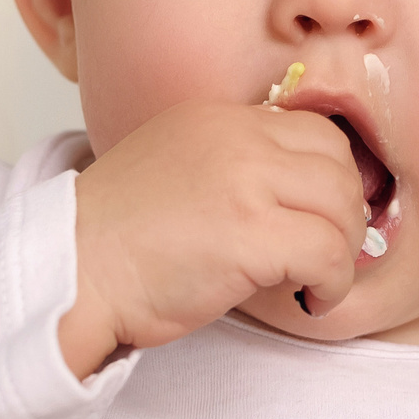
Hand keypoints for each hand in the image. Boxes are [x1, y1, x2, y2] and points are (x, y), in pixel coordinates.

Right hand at [59, 101, 365, 377]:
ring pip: (343, 207)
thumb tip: (297, 198)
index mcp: (217, 118)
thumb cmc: (115, 240)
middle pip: (339, 164)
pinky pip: (330, 254)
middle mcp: (236, 138)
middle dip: (345, 215)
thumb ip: (231, 167)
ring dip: (342, 253)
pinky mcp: (250, 235)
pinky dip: (333, 284)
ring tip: (315, 282)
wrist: (72, 274)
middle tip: (325, 254)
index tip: (320, 219)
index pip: (315, 132)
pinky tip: (308, 300)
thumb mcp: (175, 170)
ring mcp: (245, 182)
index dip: (331, 180)